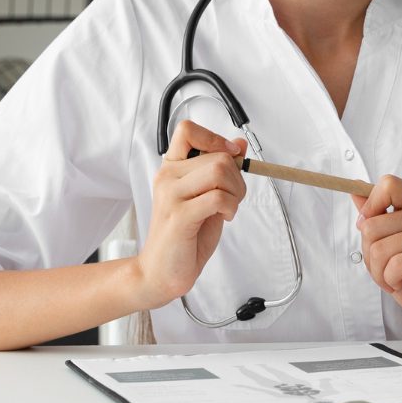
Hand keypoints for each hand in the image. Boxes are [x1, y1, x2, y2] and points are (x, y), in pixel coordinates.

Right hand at [136, 119, 246, 306]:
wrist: (162, 272)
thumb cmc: (186, 236)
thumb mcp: (208, 196)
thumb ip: (220, 170)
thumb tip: (239, 144)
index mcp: (172, 168)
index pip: (188, 130)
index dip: (215, 139)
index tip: (230, 157)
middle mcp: (168, 177)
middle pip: (218, 155)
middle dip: (238, 178)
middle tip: (232, 199)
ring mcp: (171, 195)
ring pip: (219, 171)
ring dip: (236, 192)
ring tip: (228, 208)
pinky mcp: (179, 216)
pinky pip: (218, 197)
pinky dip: (231, 206)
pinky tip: (224, 217)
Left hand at [352, 175, 401, 337]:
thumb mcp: (387, 244)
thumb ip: (374, 217)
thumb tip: (355, 191)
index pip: (388, 184)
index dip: (370, 207)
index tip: (371, 228)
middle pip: (372, 225)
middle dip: (369, 255)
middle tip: (386, 268)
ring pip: (379, 249)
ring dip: (379, 273)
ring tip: (395, 277)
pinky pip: (394, 265)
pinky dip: (390, 280)